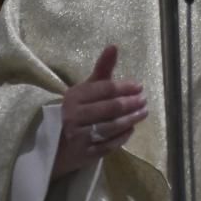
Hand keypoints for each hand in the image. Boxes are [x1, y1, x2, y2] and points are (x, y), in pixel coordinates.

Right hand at [51, 45, 147, 178]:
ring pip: (111, 127)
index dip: (125, 87)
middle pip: (110, 108)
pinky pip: (109, 145)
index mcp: (74, 97)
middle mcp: (74, 116)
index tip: (139, 87)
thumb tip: (114, 46)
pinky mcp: (85, 154)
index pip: (105, 89)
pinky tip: (131, 129)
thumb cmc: (78, 108)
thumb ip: (102, 69)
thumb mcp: (86, 88)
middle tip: (144, 100)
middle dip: (131, 104)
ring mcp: (79, 137)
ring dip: (131, 120)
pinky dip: (123, 136)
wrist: (56, 141)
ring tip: (143, 113)